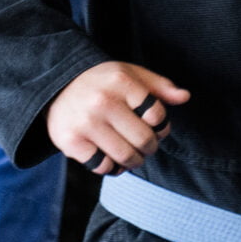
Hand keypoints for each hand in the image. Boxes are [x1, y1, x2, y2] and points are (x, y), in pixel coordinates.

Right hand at [46, 61, 190, 175]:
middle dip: (150, 147)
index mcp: (121, 81)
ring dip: (135, 161)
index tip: (155, 126)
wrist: (56, 86)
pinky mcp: (71, 142)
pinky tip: (111, 158)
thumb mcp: (130, 74)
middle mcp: (102, 102)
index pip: (157, 116)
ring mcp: (85, 123)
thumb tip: (184, 97)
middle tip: (145, 145)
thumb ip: (159, 86)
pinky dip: (112, 168)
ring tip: (132, 155)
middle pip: (144, 140)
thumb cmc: (102, 82)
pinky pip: (103, 167)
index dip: (162, 125)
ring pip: (126, 157)